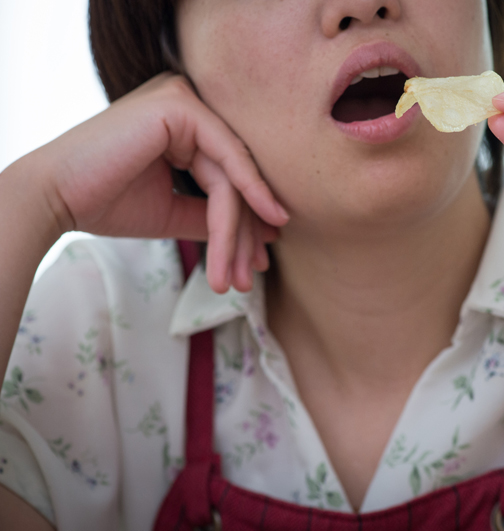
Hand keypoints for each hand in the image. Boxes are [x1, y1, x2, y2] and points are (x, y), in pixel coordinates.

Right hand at [23, 73, 287, 292]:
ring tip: (239, 276)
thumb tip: (268, 232)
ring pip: (232, 175)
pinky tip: (259, 233)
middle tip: (250, 277)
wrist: (54, 198)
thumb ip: (217, 216)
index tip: (258, 263)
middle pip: (235, 176)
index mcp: (186, 123)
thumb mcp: (176, 212)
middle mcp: (188, 103)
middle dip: (245, 233)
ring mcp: (184, 99)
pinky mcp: (180, 105)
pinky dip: (244, 200)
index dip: (246, 224)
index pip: (229, 176)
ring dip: (239, 231)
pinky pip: (227, 159)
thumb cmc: (107, 203)